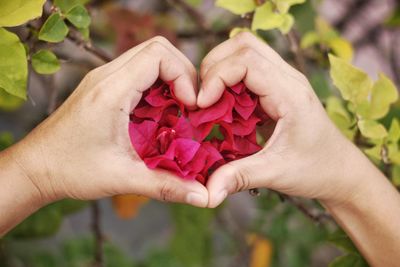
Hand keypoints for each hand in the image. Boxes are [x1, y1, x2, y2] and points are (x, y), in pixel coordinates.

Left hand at [9, 37, 208, 207]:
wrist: (35, 168)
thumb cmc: (71, 170)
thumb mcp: (122, 179)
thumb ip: (165, 186)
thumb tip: (203, 197)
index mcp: (111, 91)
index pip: (158, 55)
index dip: (184, 75)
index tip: (191, 105)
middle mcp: (106, 76)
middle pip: (158, 49)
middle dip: (183, 74)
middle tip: (191, 105)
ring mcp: (103, 79)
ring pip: (148, 58)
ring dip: (170, 79)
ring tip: (180, 109)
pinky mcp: (103, 87)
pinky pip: (138, 72)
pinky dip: (157, 86)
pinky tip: (161, 113)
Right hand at [199, 32, 371, 207]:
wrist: (341, 170)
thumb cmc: (316, 169)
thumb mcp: (276, 173)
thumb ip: (239, 177)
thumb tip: (206, 193)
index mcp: (290, 93)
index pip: (246, 61)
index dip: (216, 77)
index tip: (201, 104)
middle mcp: (288, 78)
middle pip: (243, 45)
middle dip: (214, 66)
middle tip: (202, 98)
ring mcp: (284, 80)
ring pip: (246, 51)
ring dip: (221, 69)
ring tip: (210, 100)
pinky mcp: (278, 87)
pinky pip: (249, 68)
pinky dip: (229, 79)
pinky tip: (224, 105)